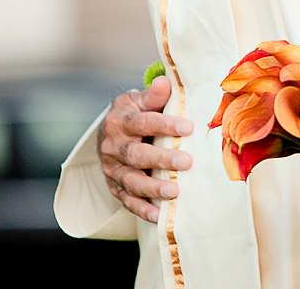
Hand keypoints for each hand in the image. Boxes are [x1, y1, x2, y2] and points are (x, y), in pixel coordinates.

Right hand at [97, 75, 193, 222]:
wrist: (110, 131)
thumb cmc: (135, 112)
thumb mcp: (140, 99)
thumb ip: (154, 95)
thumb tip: (164, 82)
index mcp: (120, 119)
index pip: (143, 122)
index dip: (165, 125)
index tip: (189, 127)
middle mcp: (113, 145)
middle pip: (136, 154)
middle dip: (161, 159)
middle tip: (187, 161)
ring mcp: (112, 168)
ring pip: (131, 180)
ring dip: (152, 189)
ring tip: (174, 193)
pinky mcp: (114, 186)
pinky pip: (127, 200)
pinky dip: (142, 209)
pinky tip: (160, 215)